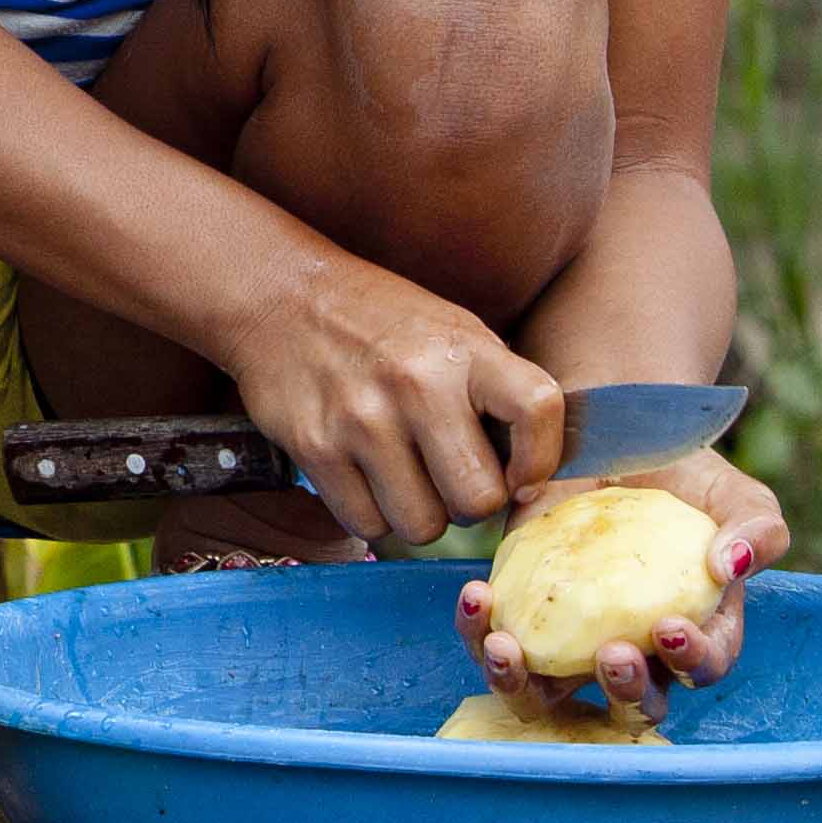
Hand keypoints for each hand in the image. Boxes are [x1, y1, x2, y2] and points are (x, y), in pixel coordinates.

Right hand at [225, 256, 564, 552]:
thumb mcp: (453, 332)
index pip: (538, 410)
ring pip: (423, 526)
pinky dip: (372, 513)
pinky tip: (366, 478)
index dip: (541, 459)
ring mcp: (361, 419)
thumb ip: (496, 392)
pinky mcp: (315, 447)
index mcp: (463, 350)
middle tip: (450, 478)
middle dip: (470, 502)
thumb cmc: (382, 322)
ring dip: (420, 515)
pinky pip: (367, 524)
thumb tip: (534, 477)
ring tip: (405, 477)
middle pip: (478, 499)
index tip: (521, 473)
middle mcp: (416, 383)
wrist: (280, 296)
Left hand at [454, 448, 777, 725]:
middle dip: (622, 690)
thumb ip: (757, 531)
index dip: (691, 661)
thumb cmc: (686, 475)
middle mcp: (632, 649)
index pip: (701, 668)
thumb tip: (731, 564)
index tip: (670, 629)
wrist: (613, 432)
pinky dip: (478, 631)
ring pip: (546, 696)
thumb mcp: (736, 495)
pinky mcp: (520, 614)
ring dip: (524, 685)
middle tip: (611, 655)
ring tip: (507, 649)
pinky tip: (476, 599)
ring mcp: (569, 639)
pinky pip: (492, 644)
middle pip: (630, 703)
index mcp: (694, 631)